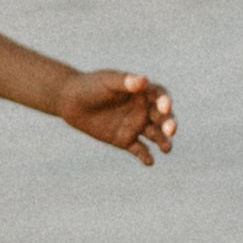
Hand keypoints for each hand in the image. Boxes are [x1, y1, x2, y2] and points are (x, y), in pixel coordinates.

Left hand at [59, 69, 176, 164]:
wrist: (71, 101)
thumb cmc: (91, 86)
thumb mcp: (108, 82)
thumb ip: (126, 82)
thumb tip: (144, 80)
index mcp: (142, 92)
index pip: (160, 97)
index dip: (166, 102)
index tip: (165, 107)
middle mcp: (142, 109)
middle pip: (162, 118)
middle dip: (168, 124)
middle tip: (171, 130)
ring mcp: (135, 125)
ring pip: (155, 135)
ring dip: (163, 141)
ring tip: (166, 149)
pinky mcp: (125, 140)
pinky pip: (139, 150)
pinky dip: (145, 156)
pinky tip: (149, 162)